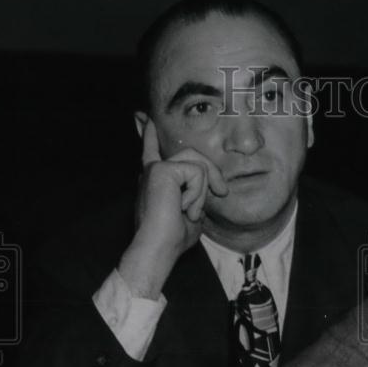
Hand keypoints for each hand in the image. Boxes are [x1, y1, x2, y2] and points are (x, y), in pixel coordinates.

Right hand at [118, 119, 227, 297]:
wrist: (158, 249)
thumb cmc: (172, 239)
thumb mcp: (192, 215)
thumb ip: (197, 198)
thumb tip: (210, 190)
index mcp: (157, 180)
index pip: (153, 150)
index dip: (150, 133)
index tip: (145, 117)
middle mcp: (153, 170)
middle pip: (194, 156)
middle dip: (213, 173)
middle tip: (222, 192)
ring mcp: (156, 168)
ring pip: (198, 164)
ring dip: (202, 191)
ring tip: (190, 211)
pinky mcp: (161, 169)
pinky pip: (196, 172)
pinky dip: (197, 193)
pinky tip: (184, 208)